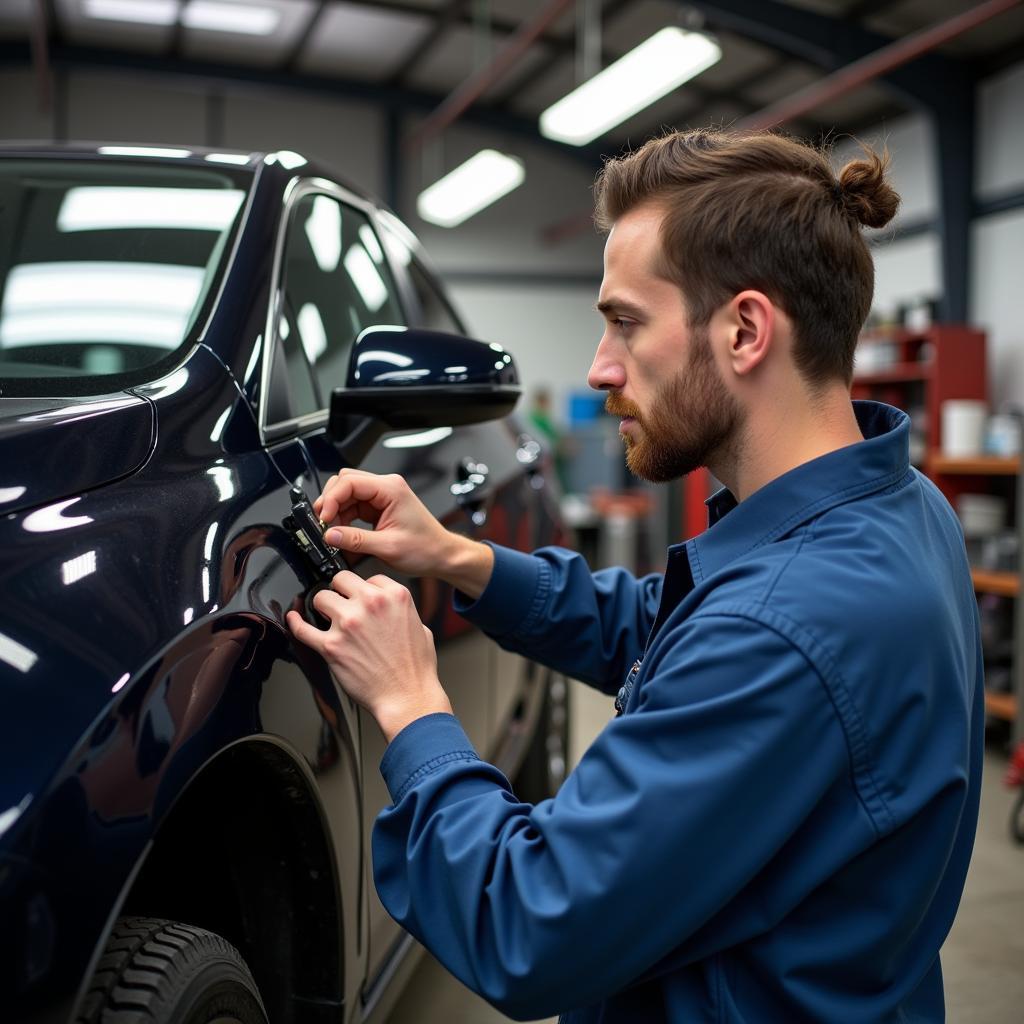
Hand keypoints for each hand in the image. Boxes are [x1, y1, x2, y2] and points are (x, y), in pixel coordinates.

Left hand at [287, 571, 451, 741]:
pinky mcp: (331, 646)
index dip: (364, 589)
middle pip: (341, 579)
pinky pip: (303, 629)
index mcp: (395, 596)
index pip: (370, 576)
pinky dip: (295, 623)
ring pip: (320, 598)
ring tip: (327, 618)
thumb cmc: (415, 668)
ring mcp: (348, 623)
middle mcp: (370, 604)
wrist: (407, 696)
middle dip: (340, 591)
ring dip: (323, 608)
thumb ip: (401, 611)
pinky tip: (294, 618)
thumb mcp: (421, 626)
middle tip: (341, 603)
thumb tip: (389, 609)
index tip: (359, 597)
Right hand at [315, 469, 493, 598]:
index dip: (332, 498)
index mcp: (391, 489)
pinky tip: (342, 532)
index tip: (324, 517)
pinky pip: (353, 505)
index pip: (350, 482)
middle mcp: (386, 488)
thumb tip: (330, 535)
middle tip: (324, 523)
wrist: (441, 555)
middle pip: (345, 482)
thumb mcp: (387, 547)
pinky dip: (343, 517)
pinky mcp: (378, 507)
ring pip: (347, 493)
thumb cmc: (425, 548)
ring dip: (336, 510)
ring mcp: (382, 496)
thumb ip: (355, 540)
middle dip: (331, 501)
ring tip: (334, 531)